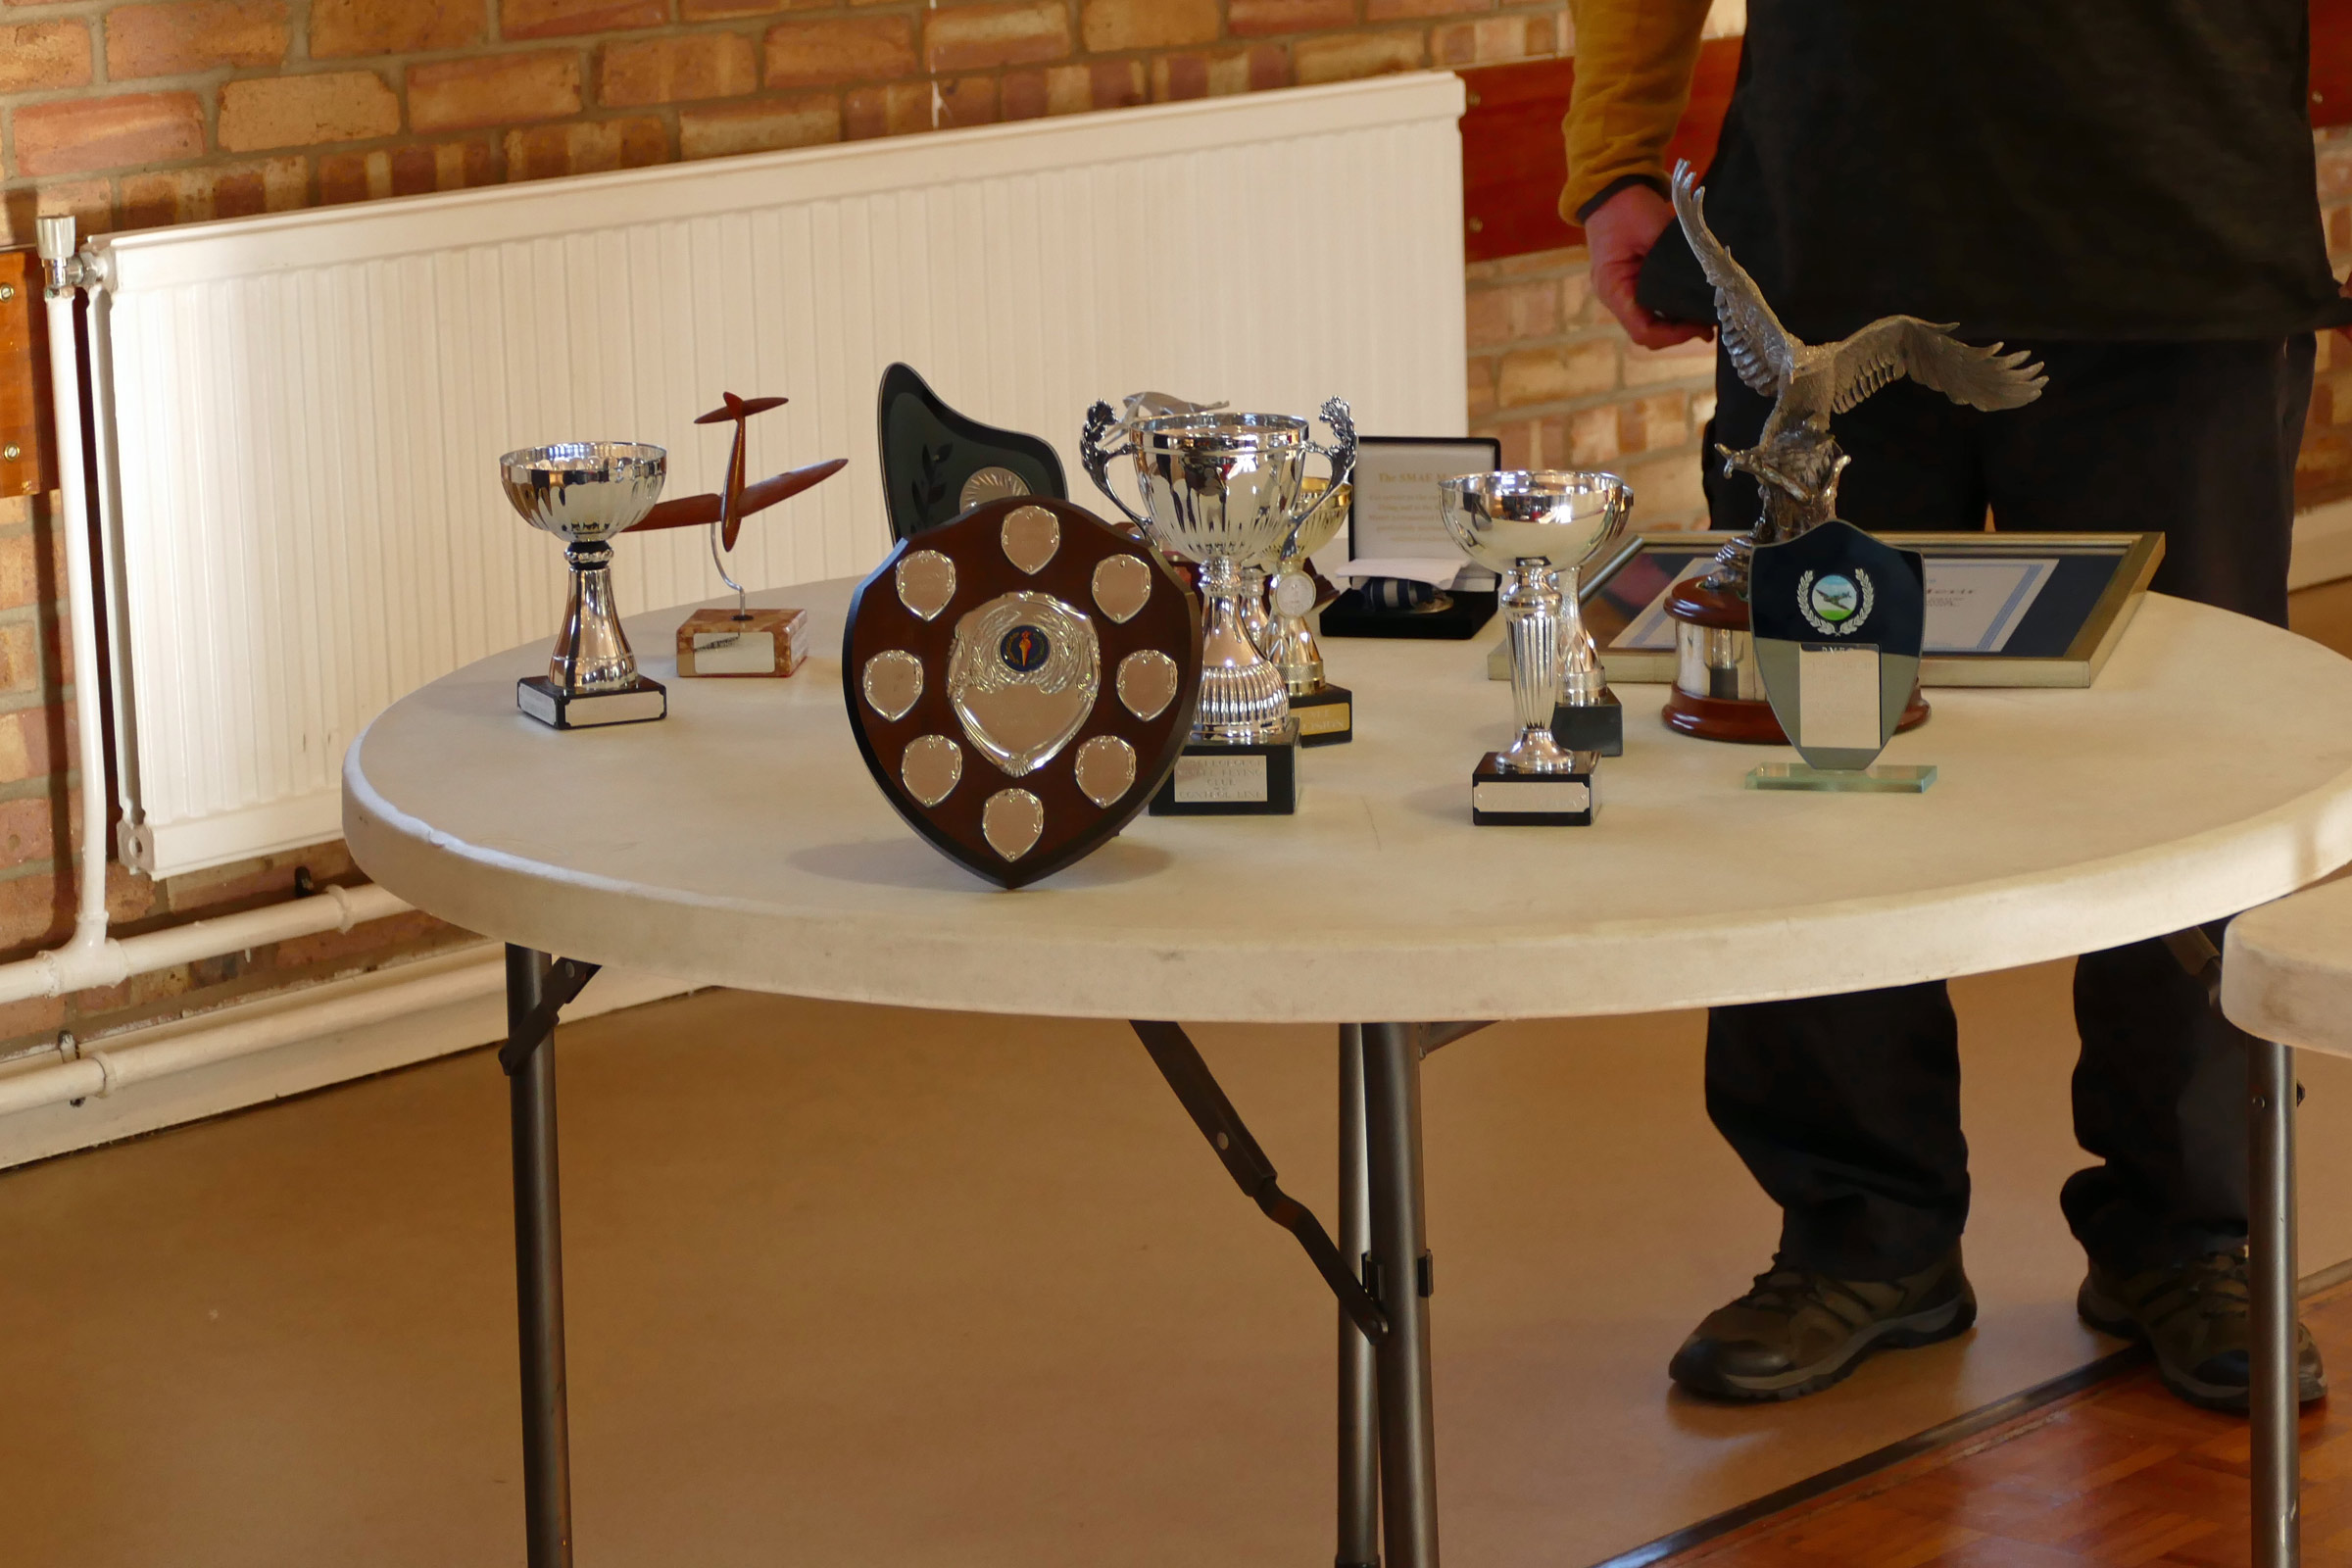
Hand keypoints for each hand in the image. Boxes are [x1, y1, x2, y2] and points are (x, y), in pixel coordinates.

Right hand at [1584, 183, 1714, 350]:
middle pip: (1649, 333)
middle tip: (1710, 324)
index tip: (1700, 326)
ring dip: (1679, 324)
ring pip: (1653, 324)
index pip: (1643, 330)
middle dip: (1680, 332)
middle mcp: (1616, 298)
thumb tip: (1709, 282)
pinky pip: (1654, 309)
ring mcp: (1624, 293)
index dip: (1673, 335)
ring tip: (1706, 317)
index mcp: (1614, 288)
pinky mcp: (1634, 285)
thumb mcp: (1654, 230)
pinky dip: (1674, 311)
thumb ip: (1676, 259)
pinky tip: (1694, 304)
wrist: (1613, 189)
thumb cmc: (1628, 208)